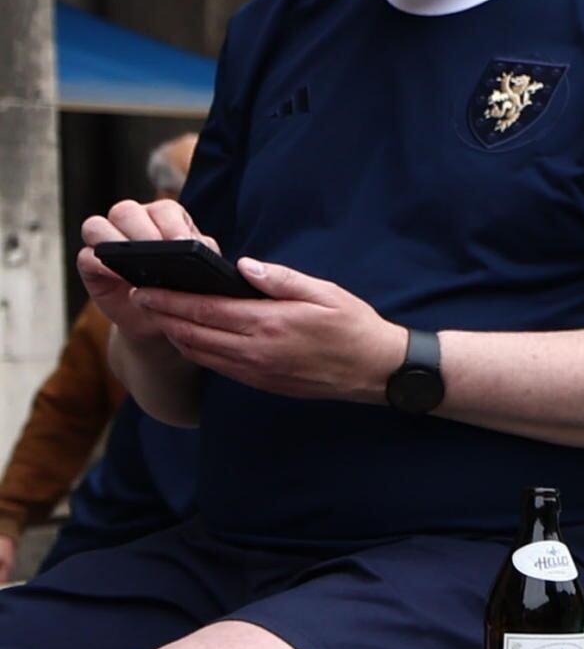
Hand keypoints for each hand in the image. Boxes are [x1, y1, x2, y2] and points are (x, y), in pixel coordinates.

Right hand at [72, 196, 205, 336]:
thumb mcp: (200, 272)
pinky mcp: (89, 264)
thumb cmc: (182, 289)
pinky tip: (118, 275)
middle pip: (125, 211)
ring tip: (136, 262)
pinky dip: (100, 264)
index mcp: (163, 219)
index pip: (162, 209)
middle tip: (158, 252)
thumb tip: (203, 247)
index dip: (171, 223)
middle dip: (142, 231)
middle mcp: (130, 223)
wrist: (160, 319)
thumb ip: (203, 255)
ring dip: (116, 242)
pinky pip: (86, 256)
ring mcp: (105, 241)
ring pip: (97, 226)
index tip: (182, 242)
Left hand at [84, 221, 409, 402]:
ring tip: (160, 315)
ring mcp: (256, 371)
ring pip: (199, 352)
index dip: (169, 299)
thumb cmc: (354, 326)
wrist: (377, 371)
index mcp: (269, 323)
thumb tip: (242, 266)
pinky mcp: (261, 382)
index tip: (144, 288)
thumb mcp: (325, 293)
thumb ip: (280, 278)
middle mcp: (255, 351)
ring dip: (175, 334)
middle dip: (162, 314)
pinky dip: (196, 350)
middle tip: (140, 298)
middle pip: (192, 332)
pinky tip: (191, 337)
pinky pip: (216, 366)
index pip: (204, 309)